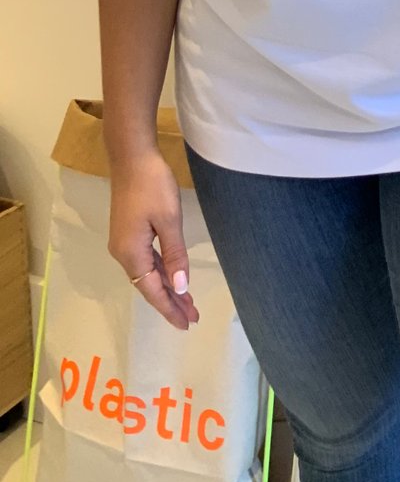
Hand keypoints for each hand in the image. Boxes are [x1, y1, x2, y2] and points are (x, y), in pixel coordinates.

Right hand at [107, 149, 199, 331]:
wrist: (132, 157)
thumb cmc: (152, 185)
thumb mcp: (169, 220)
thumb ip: (175, 255)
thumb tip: (181, 288)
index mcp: (131, 254)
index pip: (152, 290)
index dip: (169, 308)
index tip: (186, 324)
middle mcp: (123, 253)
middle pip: (149, 285)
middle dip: (171, 302)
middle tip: (193, 317)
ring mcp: (125, 243)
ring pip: (148, 274)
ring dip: (168, 288)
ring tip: (188, 303)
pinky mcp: (129, 233)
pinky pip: (147, 261)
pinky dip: (162, 272)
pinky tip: (173, 277)